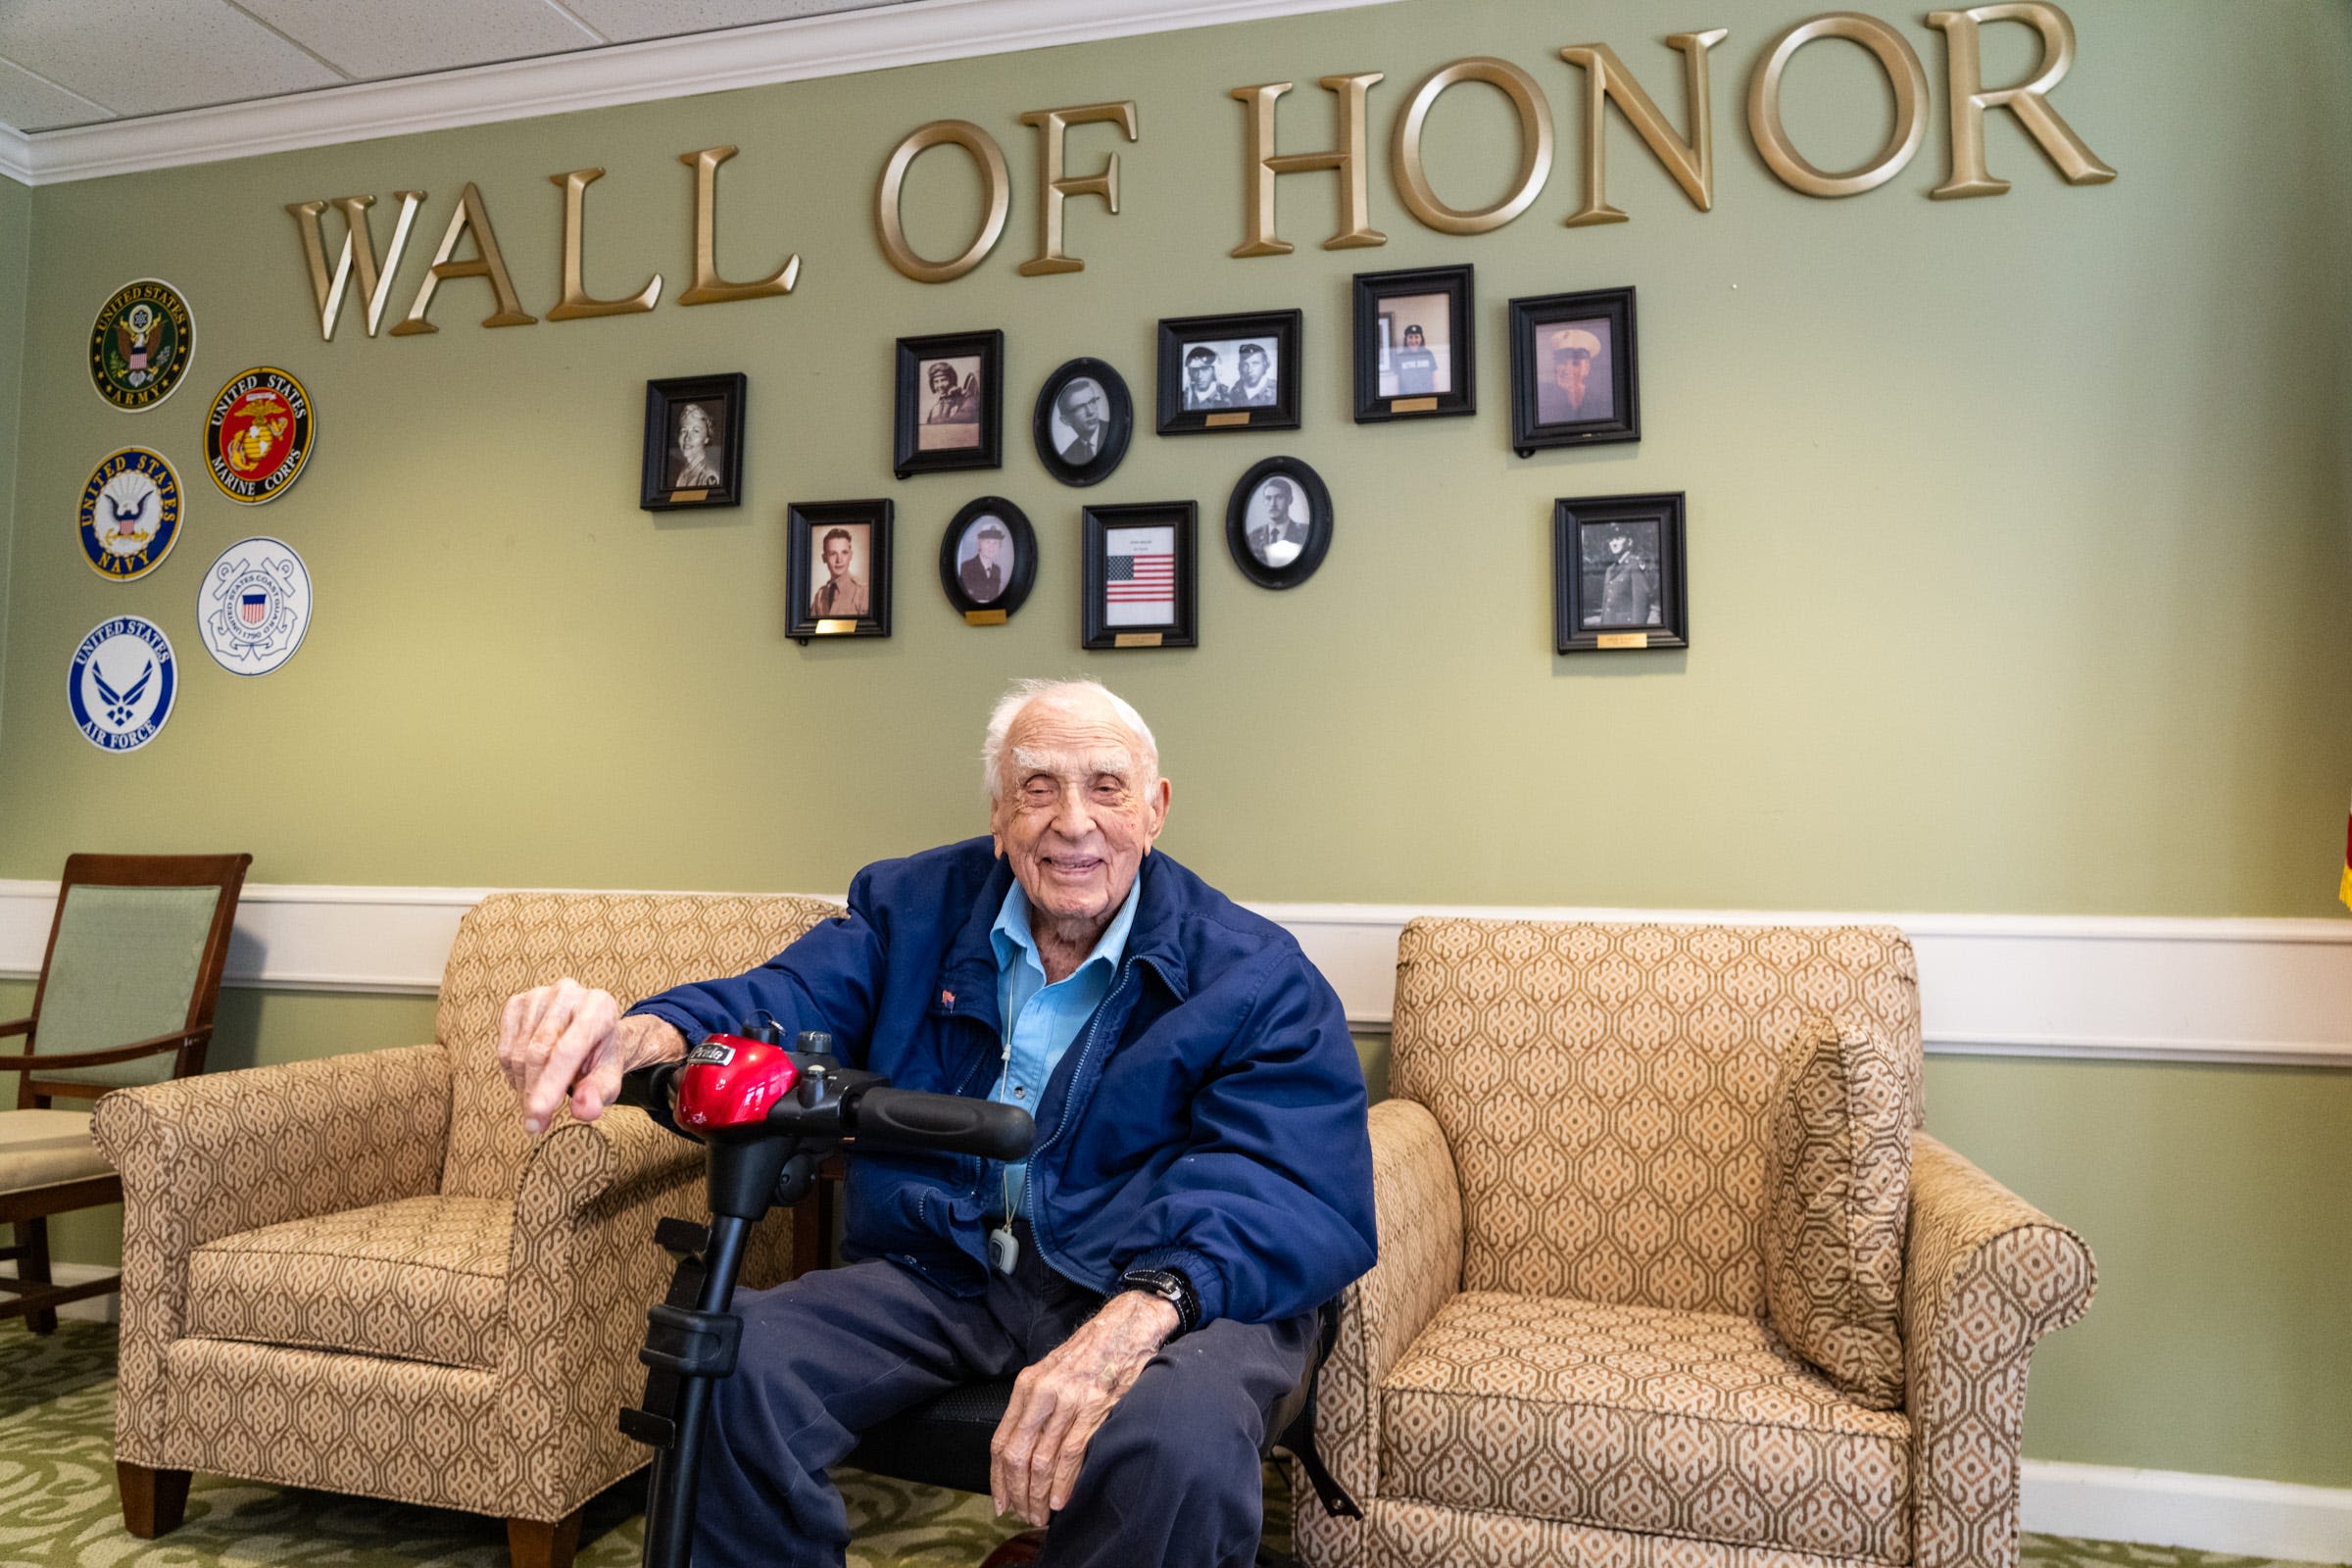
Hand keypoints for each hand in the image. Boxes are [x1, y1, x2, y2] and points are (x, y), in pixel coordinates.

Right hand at [496, 980, 684, 1132]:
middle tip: (535, 1123)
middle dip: (534, 1094)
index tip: (537, 1118)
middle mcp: (569, 993)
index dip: (550, 1085)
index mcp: (599, 1006)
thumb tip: (584, 1110)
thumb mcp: (609, 1079)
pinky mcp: (518, 1002)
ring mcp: (540, 994)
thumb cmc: (601, 1058)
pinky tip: (529, 1080)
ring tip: (538, 1102)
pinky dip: (512, 1074)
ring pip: (518, 1053)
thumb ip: (599, 1094)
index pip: (568, 1049)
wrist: (593, 1033)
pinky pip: (505, 1049)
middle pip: (539, 1052)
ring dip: (523, 1087)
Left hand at [989, 1290, 1177, 1525]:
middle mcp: (1042, 1393)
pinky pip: (1070, 1455)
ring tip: (1040, 1514)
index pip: (1001, 1441)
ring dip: (1038, 1494)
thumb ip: (1035, 1406)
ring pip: (1041, 1460)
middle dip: (1017, 1492)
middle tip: (1022, 1515)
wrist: (1124, 1329)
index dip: (998, 1478)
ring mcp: (1068, 1402)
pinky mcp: (1093, 1409)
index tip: (1000, 1501)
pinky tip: (1059, 1501)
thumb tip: (1022, 1452)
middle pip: (1017, 1455)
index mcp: (1027, 1386)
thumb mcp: (1050, 1373)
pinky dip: (1062, 1483)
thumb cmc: (1088, 1354)